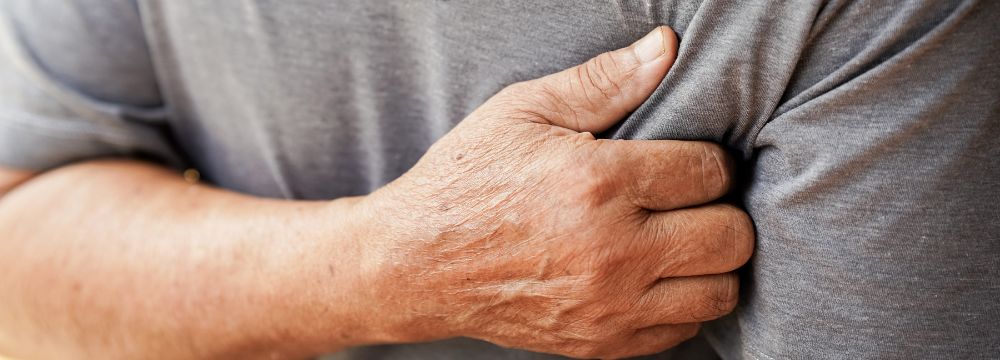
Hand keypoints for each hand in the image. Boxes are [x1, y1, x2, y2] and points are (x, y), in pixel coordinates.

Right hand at [356, 26, 753, 358]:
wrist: (416, 265)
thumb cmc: (467, 181)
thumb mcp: (523, 112)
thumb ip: (603, 81)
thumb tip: (665, 49)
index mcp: (595, 182)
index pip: (710, 172)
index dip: (709, 161)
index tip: (688, 163)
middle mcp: (611, 250)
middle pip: (730, 235)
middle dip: (720, 209)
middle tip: (689, 201)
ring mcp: (608, 305)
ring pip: (719, 289)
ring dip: (710, 261)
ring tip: (678, 239)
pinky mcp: (601, 343)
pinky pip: (684, 329)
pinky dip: (683, 301)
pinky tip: (653, 275)